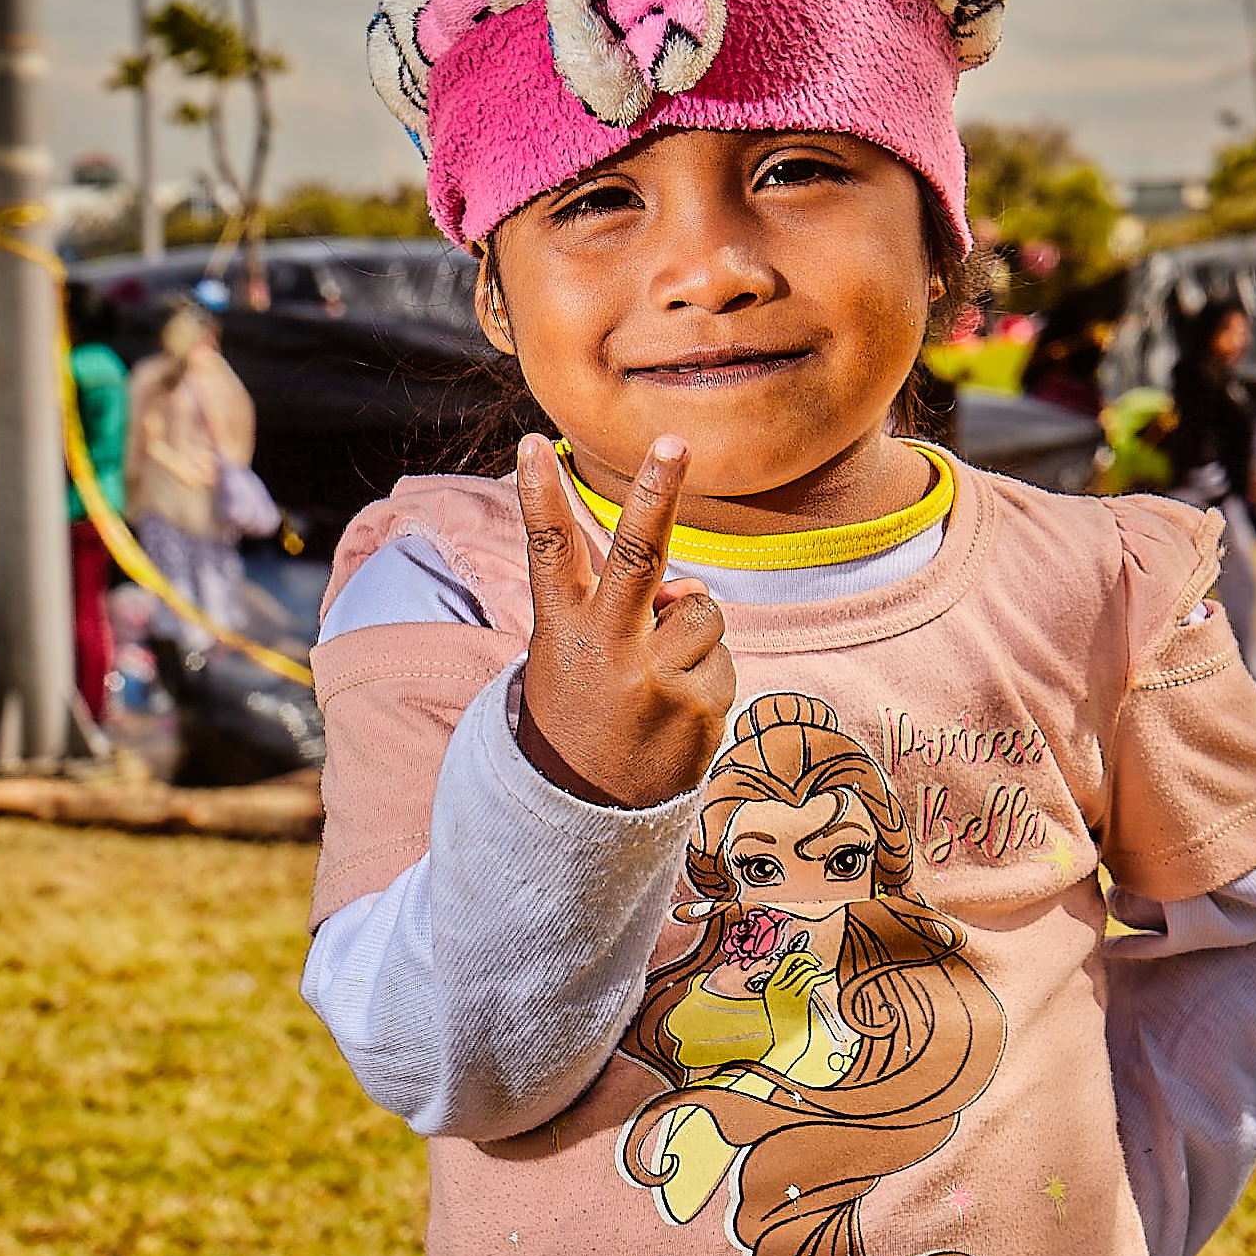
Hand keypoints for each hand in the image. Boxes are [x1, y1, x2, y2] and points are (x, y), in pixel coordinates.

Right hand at [514, 433, 735, 808]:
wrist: (587, 814)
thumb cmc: (582, 708)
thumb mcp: (573, 651)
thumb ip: (627, 604)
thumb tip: (691, 587)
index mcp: (563, 630)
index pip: (549, 553)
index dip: (539, 497)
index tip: (532, 445)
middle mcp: (608, 651)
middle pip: (640, 557)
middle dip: (658, 493)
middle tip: (675, 441)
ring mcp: (656, 681)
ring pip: (702, 610)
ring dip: (688, 635)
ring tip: (654, 682)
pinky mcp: (701, 709)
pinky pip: (723, 658)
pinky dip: (705, 676)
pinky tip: (673, 711)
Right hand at [758, 949, 829, 1068]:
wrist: (786, 1048)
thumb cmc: (786, 1027)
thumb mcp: (780, 1004)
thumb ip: (787, 988)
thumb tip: (803, 970)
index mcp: (769, 987)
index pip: (786, 960)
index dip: (801, 955)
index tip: (810, 961)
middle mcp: (776, 987)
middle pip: (796, 960)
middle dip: (809, 958)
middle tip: (817, 965)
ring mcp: (786, 994)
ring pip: (805, 970)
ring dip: (816, 971)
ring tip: (822, 976)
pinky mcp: (798, 1001)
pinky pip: (811, 981)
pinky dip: (822, 976)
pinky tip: (829, 976)